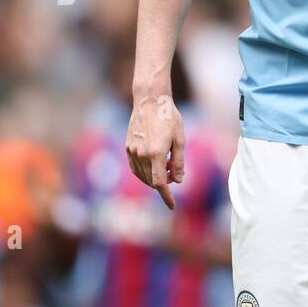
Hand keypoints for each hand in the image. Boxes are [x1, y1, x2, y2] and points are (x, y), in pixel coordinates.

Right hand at [125, 93, 185, 208]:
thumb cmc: (169, 118)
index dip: (166, 196)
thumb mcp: (180, 140)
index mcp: (156, 153)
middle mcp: (141, 154)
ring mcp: (132, 151)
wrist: (150, 101)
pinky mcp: (127, 147)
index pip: (160, 183)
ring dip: (154, 177)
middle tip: (175, 172)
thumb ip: (179, 162)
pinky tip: (153, 165)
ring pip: (142, 176)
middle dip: (164, 183)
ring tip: (166, 164)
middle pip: (152, 181)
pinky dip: (144, 172)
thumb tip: (178, 181)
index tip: (172, 206)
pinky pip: (135, 167)